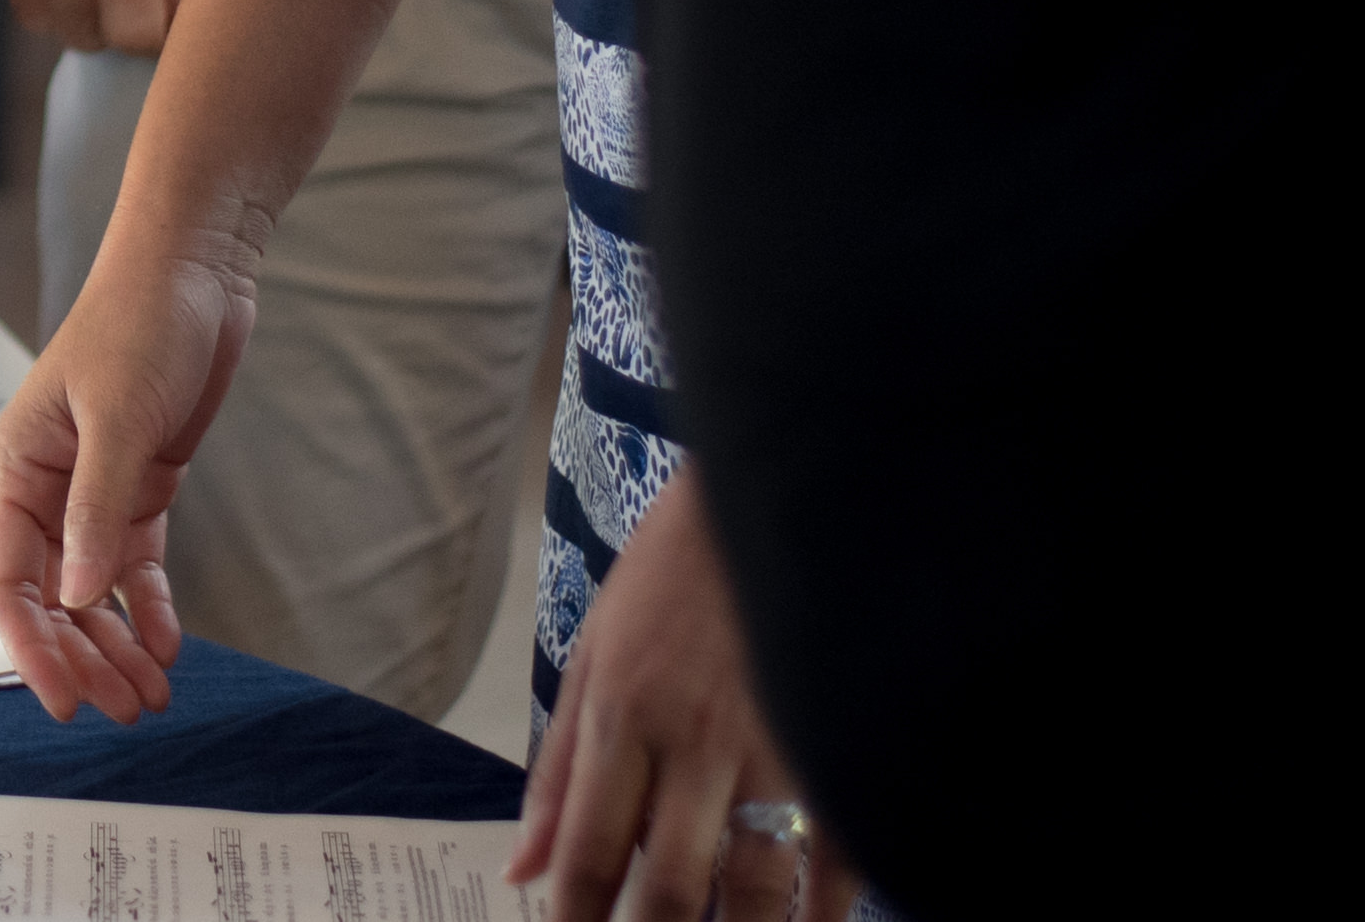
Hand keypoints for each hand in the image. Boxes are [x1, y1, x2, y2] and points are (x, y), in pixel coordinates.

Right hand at [0, 188, 267, 720]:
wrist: (193, 270)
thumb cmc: (137, 323)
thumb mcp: (116, 419)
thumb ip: (95, 512)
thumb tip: (76, 599)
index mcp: (14, 469)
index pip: (6, 579)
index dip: (30, 645)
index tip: (61, 701)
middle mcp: (44, 489)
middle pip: (50, 598)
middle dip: (82, 657)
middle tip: (123, 710)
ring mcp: (91, 492)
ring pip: (91, 591)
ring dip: (115, 644)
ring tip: (148, 695)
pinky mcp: (138, 488)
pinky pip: (132, 565)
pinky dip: (146, 607)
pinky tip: (164, 645)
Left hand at [509, 463, 856, 921]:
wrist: (778, 486)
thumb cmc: (678, 571)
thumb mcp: (596, 648)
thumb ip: (561, 765)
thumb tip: (520, 867)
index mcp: (623, 711)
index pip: (590, 850)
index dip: (576, 921)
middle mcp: (694, 738)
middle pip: (671, 886)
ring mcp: (776, 744)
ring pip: (755, 886)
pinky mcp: (843, 740)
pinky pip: (840, 854)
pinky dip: (826, 907)